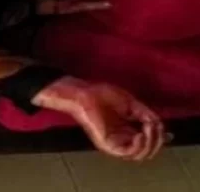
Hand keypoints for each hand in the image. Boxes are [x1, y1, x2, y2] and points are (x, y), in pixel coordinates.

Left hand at [33, 77, 168, 160]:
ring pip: (140, 155)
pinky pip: (127, 153)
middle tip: (156, 127)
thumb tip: (161, 126)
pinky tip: (140, 134)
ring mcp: (114, 143)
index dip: (160, 136)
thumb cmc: (103, 95)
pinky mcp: (107, 145)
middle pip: (147, 150)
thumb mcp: (132, 104)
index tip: (162, 126)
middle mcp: (122, 139)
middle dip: (157, 140)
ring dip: (150, 143)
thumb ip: (146, 115)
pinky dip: (139, 146)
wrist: (85, 94)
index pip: (149, 141)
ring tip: (148, 129)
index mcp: (128, 130)